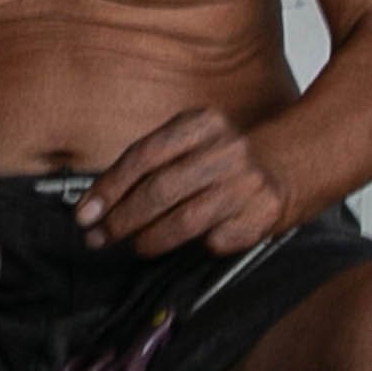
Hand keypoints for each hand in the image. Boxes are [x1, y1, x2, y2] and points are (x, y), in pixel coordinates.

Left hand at [78, 108, 297, 259]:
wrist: (285, 168)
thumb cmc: (220, 160)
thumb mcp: (189, 142)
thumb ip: (148, 164)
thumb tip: (97, 203)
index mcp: (202, 123)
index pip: (143, 155)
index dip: (109, 188)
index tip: (86, 213)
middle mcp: (226, 149)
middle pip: (160, 189)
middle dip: (122, 219)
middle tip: (100, 237)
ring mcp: (246, 183)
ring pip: (184, 221)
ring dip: (150, 239)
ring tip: (134, 245)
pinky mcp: (260, 216)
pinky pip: (213, 240)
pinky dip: (193, 247)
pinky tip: (186, 246)